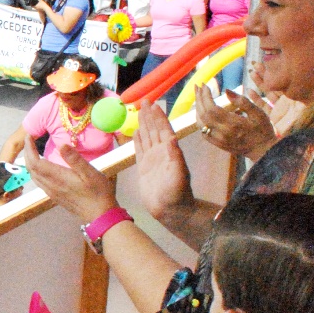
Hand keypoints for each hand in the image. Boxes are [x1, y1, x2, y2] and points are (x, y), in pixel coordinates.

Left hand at [22, 136, 119, 221]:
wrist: (100, 215)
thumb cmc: (98, 193)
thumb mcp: (90, 173)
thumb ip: (75, 159)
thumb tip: (62, 145)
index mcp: (58, 178)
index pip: (35, 162)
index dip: (29, 149)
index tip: (29, 136)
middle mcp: (51, 186)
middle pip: (31, 169)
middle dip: (27, 154)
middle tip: (29, 140)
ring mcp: (52, 193)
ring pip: (34, 176)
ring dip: (30, 163)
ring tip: (32, 151)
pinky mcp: (55, 197)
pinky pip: (39, 182)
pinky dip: (35, 172)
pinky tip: (41, 168)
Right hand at [130, 103, 195, 222]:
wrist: (170, 211)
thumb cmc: (177, 194)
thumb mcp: (178, 175)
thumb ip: (175, 156)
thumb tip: (171, 137)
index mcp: (170, 151)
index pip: (163, 129)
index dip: (159, 117)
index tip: (153, 104)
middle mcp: (161, 152)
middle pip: (154, 129)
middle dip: (150, 115)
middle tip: (144, 101)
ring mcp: (152, 159)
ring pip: (147, 137)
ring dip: (143, 124)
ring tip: (139, 112)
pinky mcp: (144, 168)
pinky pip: (140, 149)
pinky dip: (137, 139)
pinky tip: (135, 132)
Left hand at [194, 82, 278, 160]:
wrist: (264, 151)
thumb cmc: (263, 130)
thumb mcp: (259, 113)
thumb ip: (243, 101)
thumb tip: (226, 91)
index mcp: (233, 124)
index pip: (212, 108)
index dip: (206, 96)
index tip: (205, 85)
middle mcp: (223, 133)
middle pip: (203, 114)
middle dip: (199, 99)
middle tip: (198, 86)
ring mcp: (218, 140)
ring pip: (200, 124)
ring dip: (197, 108)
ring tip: (198, 96)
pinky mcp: (217, 144)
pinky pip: (203, 132)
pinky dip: (200, 120)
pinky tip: (201, 111)